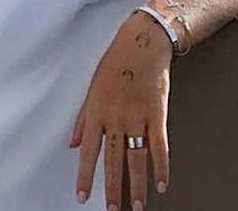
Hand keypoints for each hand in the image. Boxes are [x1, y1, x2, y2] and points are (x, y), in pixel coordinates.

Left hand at [69, 12, 172, 209]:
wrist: (142, 43)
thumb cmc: (115, 62)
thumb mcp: (91, 87)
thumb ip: (83, 118)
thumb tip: (75, 144)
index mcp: (97, 111)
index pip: (89, 152)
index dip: (86, 176)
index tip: (83, 196)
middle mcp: (116, 117)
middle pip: (113, 161)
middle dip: (112, 188)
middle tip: (112, 210)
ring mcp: (137, 117)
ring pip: (137, 159)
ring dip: (137, 185)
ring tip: (137, 205)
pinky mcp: (158, 114)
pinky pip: (160, 146)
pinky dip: (162, 166)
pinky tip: (162, 183)